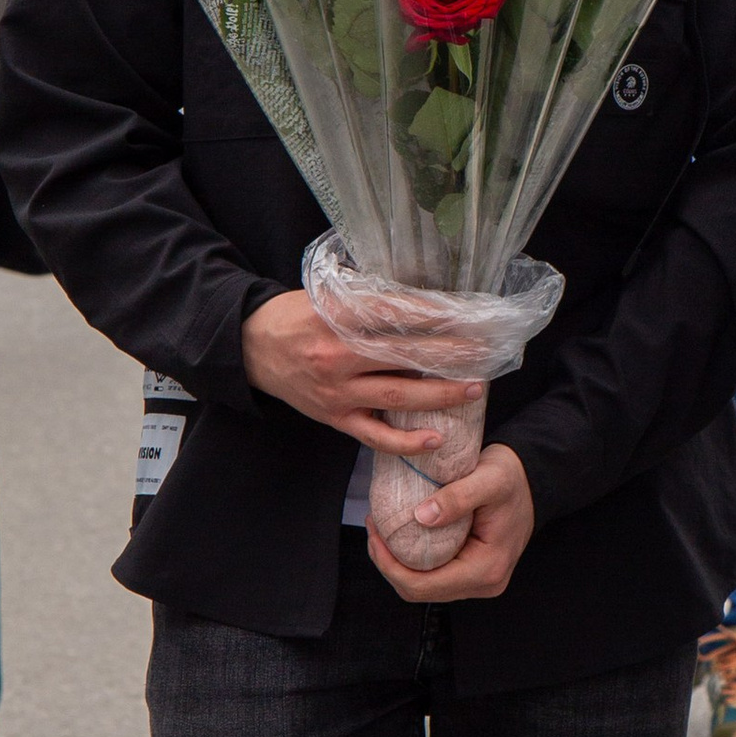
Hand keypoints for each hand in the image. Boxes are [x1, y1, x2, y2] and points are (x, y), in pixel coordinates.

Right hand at [240, 288, 485, 454]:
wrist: (250, 347)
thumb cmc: (295, 316)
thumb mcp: (326, 294)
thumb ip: (367, 300)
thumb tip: (423, 302)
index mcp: (337, 317)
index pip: (395, 314)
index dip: (434, 315)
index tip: (467, 315)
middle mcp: (338, 356)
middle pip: (404, 356)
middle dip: (450, 355)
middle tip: (485, 352)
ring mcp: (337, 391)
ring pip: (397, 397)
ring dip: (439, 396)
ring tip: (474, 389)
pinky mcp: (333, 417)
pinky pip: (374, 435)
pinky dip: (405, 442)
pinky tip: (435, 439)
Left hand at [372, 444, 534, 605]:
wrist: (532, 481)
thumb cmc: (512, 478)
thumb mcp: (488, 479)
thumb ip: (456, 498)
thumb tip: (420, 517)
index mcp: (487, 569)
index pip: (424, 585)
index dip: (390, 565)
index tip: (376, 533)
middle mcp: (484, 583)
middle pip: (419, 591)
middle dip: (388, 564)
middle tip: (374, 528)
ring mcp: (478, 582)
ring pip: (423, 587)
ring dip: (397, 563)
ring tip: (382, 530)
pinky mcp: (471, 574)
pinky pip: (433, 576)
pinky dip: (412, 560)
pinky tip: (401, 535)